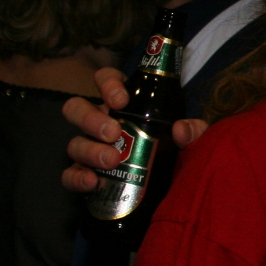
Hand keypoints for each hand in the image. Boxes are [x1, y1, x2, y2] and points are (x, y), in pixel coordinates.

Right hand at [60, 67, 209, 191]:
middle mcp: (101, 122)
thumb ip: (194, 131)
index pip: (106, 80)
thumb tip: (182, 129)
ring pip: (75, 142)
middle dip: (91, 118)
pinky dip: (77, 178)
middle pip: (78, 108)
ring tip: (112, 160)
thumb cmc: (176, 151)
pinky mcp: (85, 175)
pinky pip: (70, 175)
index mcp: (125, 104)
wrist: (172, 186)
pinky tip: (92, 182)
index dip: (108, 84)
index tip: (121, 100)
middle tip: (114, 133)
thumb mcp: (192, 138)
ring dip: (90, 150)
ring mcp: (90, 148)